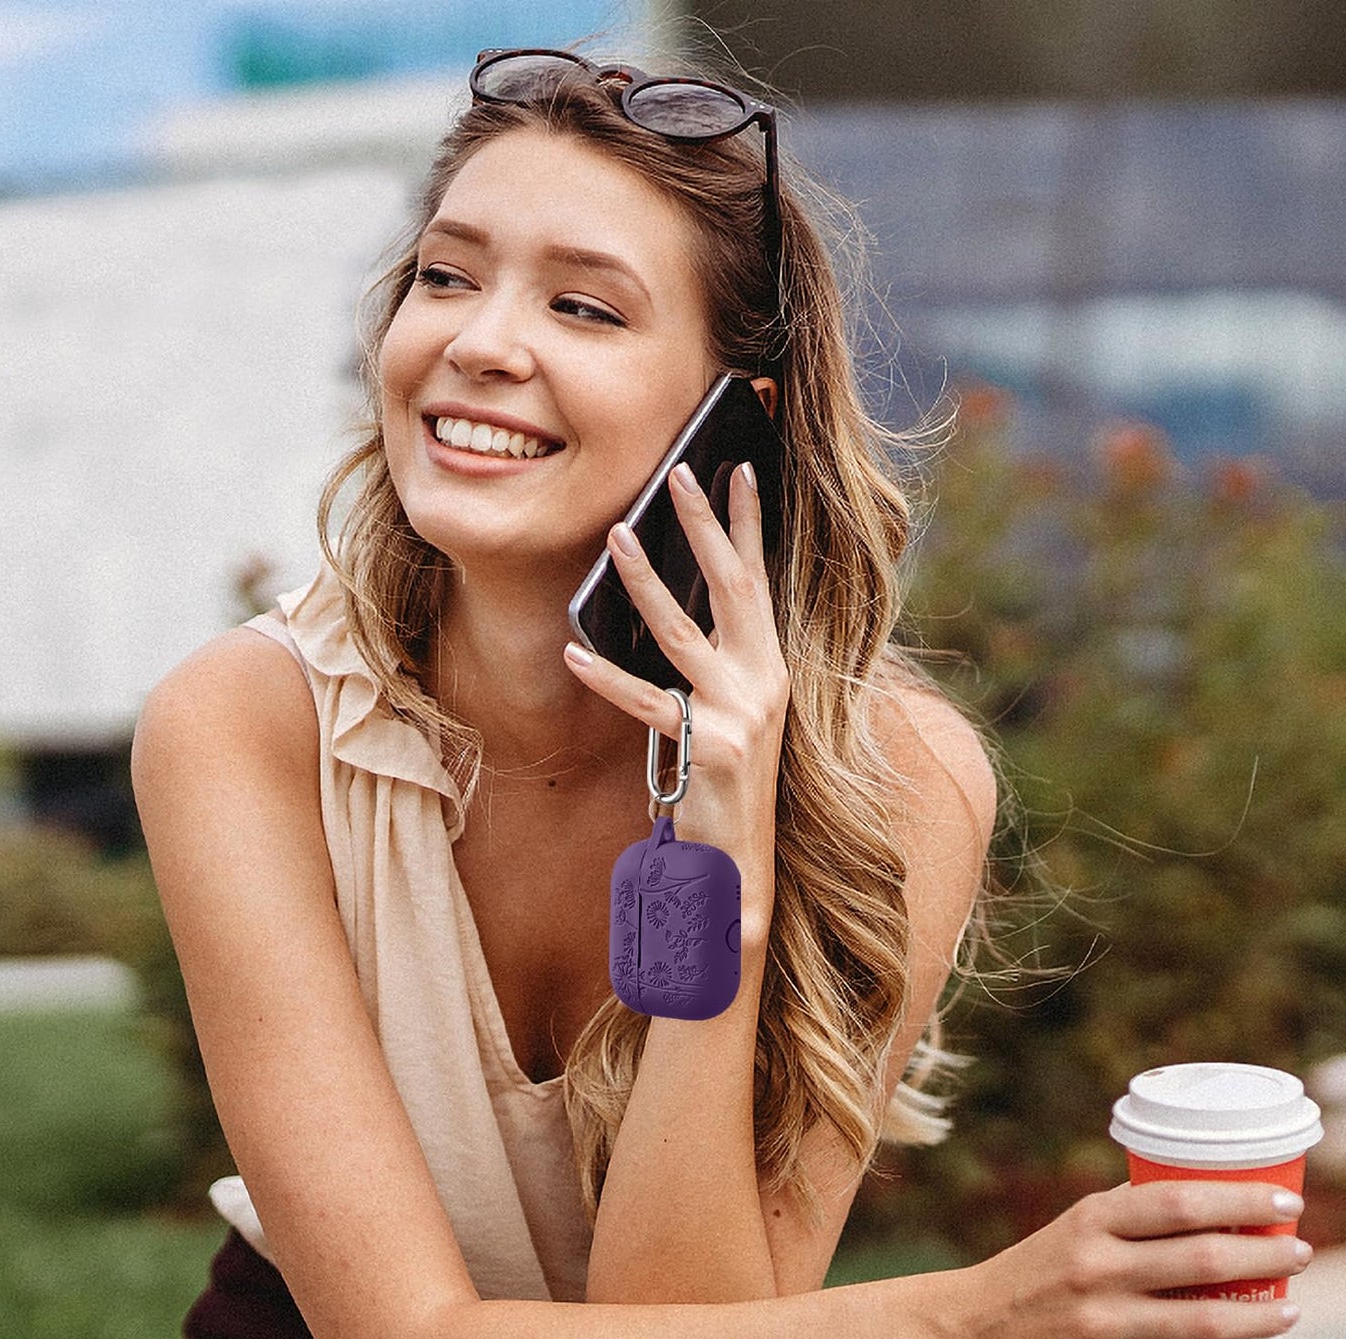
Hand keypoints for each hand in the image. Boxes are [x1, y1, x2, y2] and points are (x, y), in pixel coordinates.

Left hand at [565, 460, 789, 941]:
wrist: (740, 861)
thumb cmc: (726, 781)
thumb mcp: (732, 711)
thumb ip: (714, 660)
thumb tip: (671, 604)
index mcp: (770, 668)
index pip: (760, 581)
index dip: (748, 525)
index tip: (739, 470)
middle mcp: (764, 682)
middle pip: (732, 588)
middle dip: (705, 526)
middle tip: (679, 474)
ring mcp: (739, 715)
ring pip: (683, 634)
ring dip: (647, 580)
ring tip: (616, 534)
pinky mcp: (708, 748)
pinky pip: (648, 703)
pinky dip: (608, 678)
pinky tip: (575, 652)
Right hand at [937, 1182, 1311, 1338]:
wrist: (965, 1330)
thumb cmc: (1032, 1274)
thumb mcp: (1071, 1231)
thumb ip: (1127, 1221)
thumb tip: (1203, 1206)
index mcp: (1089, 1222)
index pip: (1178, 1202)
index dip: (1240, 1202)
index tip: (1285, 1202)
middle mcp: (1096, 1268)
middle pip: (1201, 1259)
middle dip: (1265, 1256)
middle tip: (1299, 1252)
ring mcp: (1099, 1324)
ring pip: (1201, 1324)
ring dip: (1259, 1318)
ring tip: (1290, 1310)